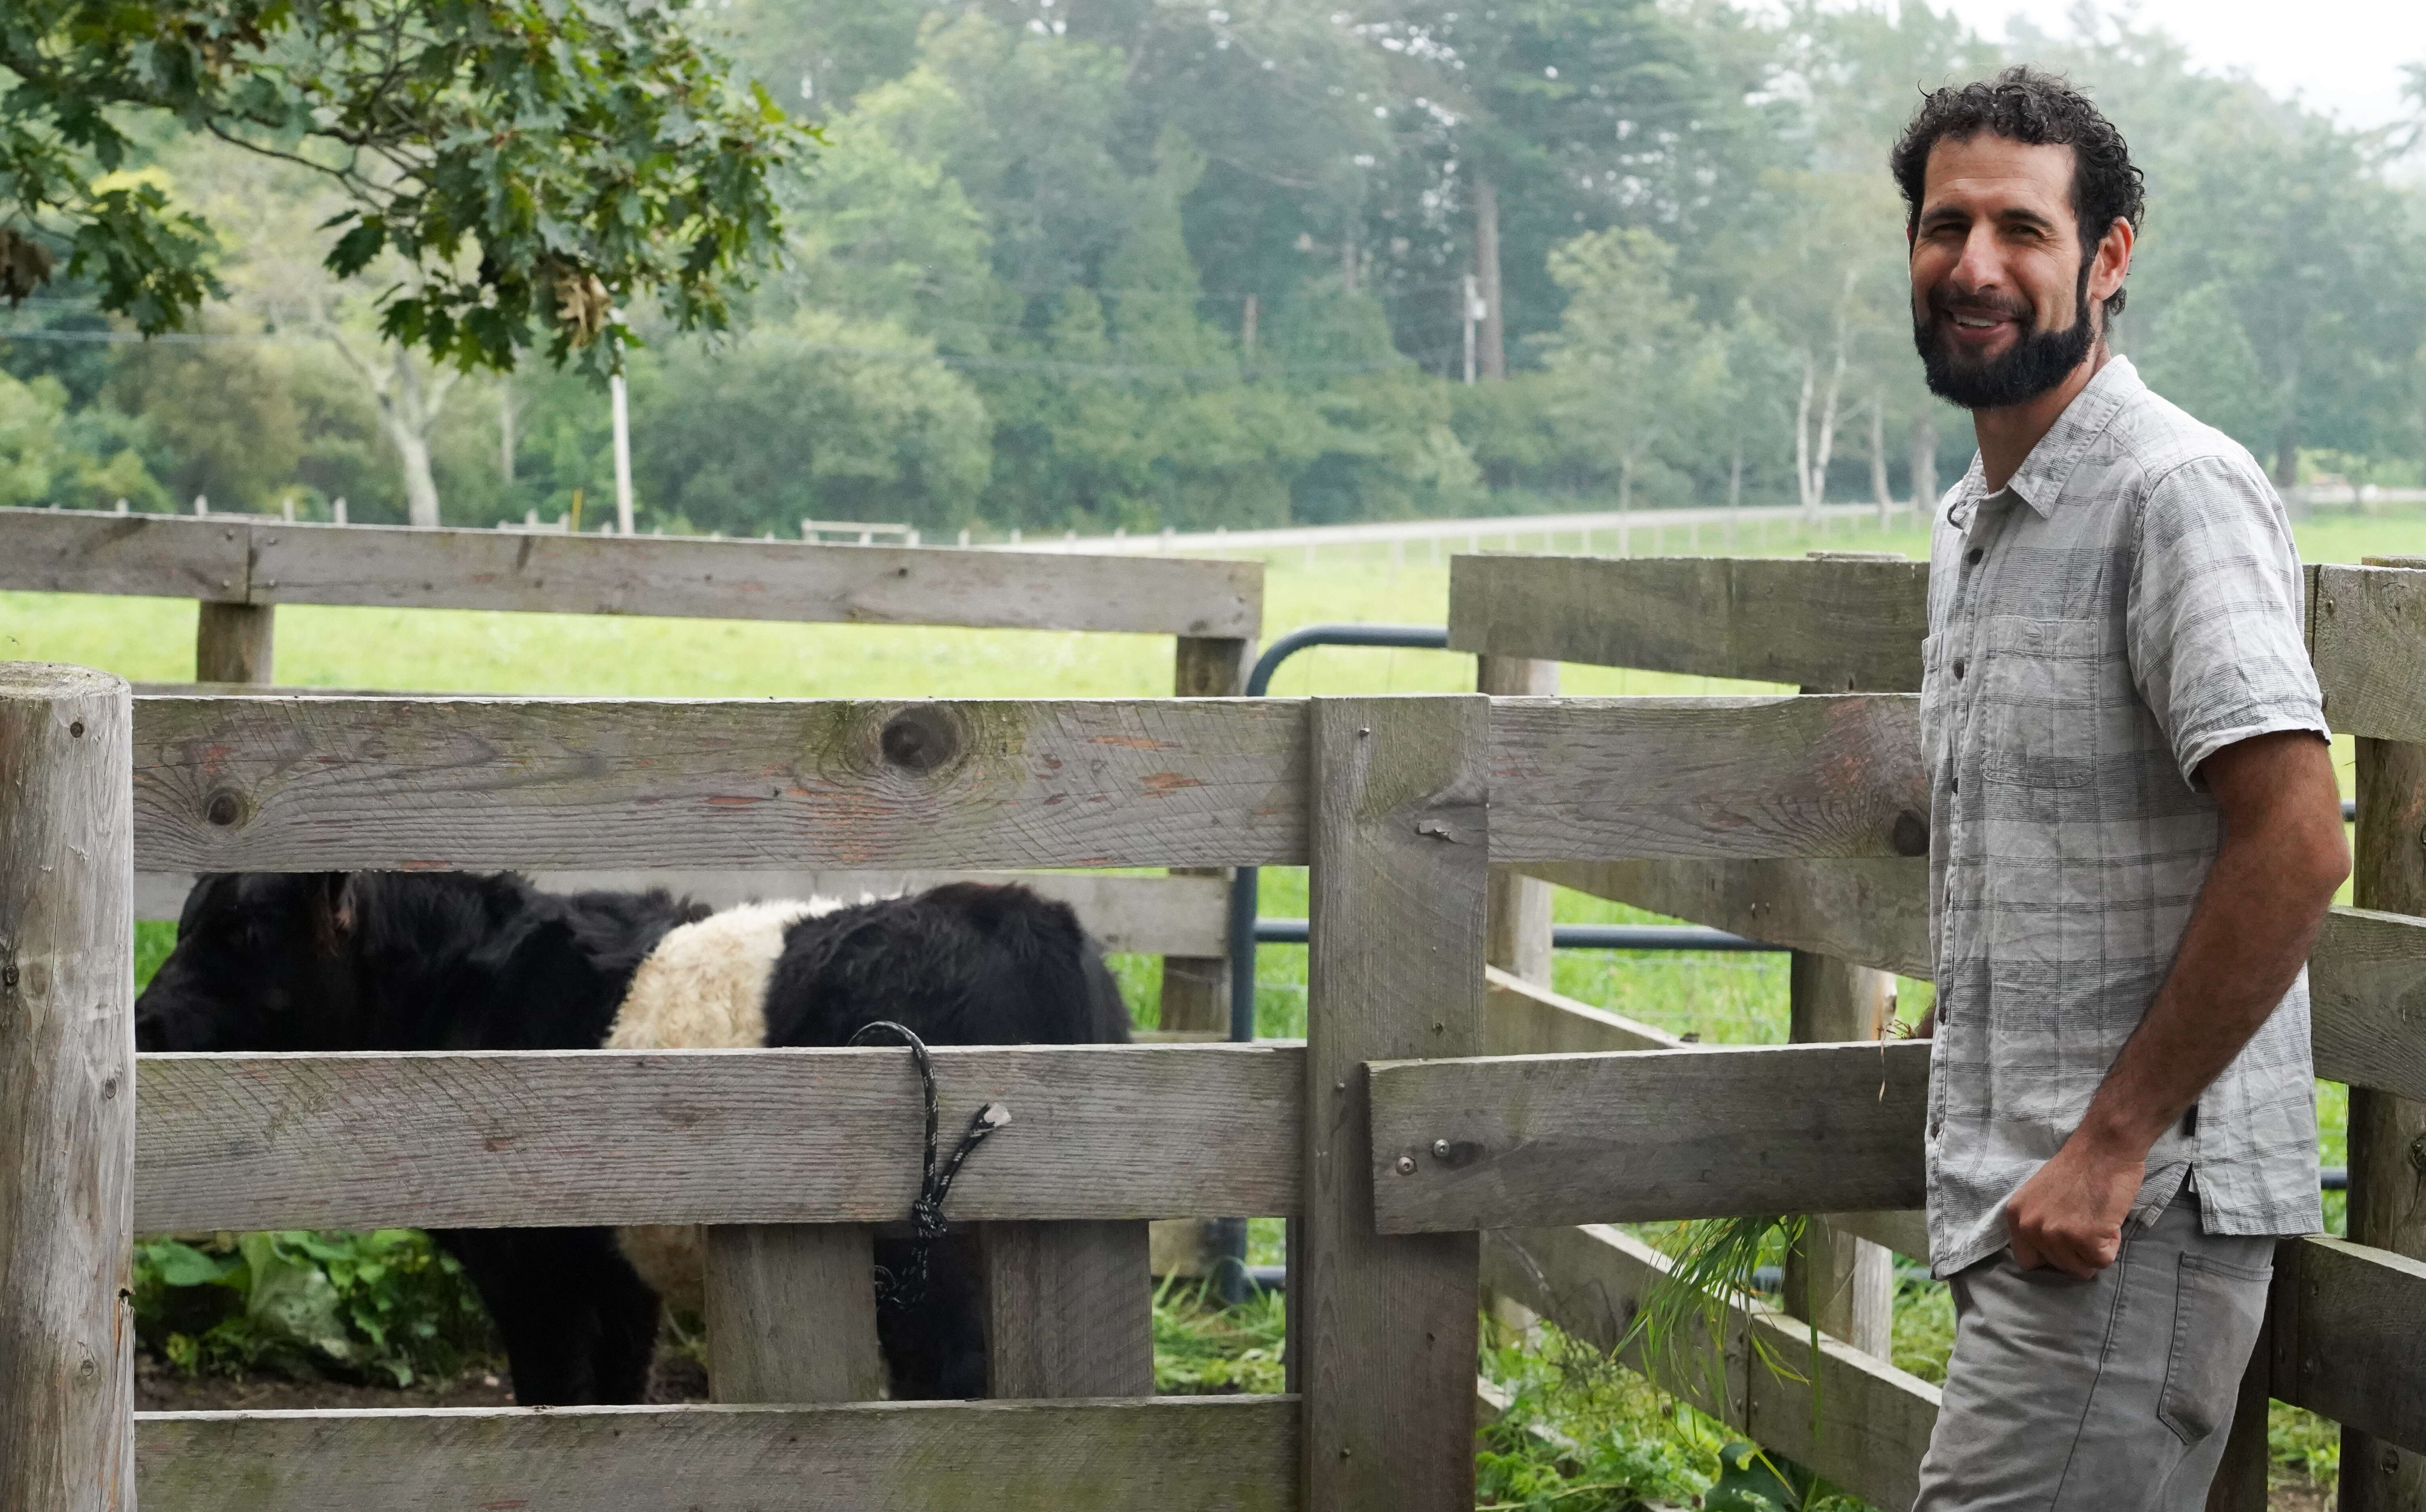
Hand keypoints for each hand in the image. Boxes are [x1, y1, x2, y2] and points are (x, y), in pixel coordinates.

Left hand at [2003, 1133, 2145, 1278]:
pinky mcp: (2084, 1238)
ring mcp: (2055, 1234)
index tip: (2064, 1244)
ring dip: (2094, 1250)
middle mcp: (2029, 1226)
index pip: (2027, 1260)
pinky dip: (2111, 1245)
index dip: (2050, 1257)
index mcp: (2015, 1216)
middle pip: (2058, 1266)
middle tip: (2087, 1223)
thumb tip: (2048, 1254)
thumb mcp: (2039, 1196)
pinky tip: (2108, 1221)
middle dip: (2077, 1252)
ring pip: (2080, 1269)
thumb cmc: (2078, 1169)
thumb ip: (2037, 1222)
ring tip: (2097, 1220)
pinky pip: (2102, 1261)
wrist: (2103, 1148)